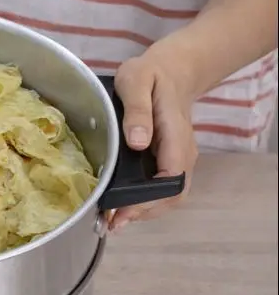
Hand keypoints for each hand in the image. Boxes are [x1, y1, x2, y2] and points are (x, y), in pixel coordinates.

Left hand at [110, 53, 197, 230]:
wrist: (172, 71)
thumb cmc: (149, 75)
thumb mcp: (136, 81)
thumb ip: (137, 110)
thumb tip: (137, 142)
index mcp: (175, 134)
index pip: (171, 175)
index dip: (148, 199)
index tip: (122, 210)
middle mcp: (183, 151)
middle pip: (173, 194)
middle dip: (144, 212)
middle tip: (112, 222)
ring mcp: (178, 157)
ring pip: (169, 196)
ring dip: (143, 211)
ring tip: (112, 221)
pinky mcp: (169, 160)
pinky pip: (162, 187)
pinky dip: (144, 202)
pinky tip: (121, 207)